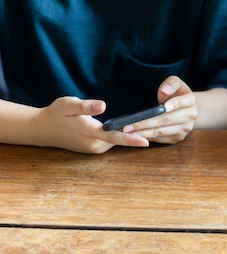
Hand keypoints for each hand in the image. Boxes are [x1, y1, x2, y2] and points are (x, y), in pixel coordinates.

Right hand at [35, 96, 149, 153]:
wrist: (43, 129)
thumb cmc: (56, 113)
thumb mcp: (68, 104)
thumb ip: (86, 106)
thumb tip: (102, 105)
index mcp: (89, 133)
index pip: (114, 137)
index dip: (130, 139)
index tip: (146, 141)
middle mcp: (94, 145)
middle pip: (120, 140)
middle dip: (137, 134)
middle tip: (156, 125)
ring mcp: (94, 149)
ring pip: (116, 142)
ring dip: (130, 136)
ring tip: (150, 127)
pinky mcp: (94, 149)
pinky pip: (112, 143)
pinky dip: (121, 137)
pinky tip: (132, 130)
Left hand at [122, 75, 196, 143]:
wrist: (186, 108)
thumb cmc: (176, 93)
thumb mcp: (176, 83)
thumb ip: (171, 83)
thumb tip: (164, 91)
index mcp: (191, 101)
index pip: (182, 102)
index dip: (174, 104)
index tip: (163, 106)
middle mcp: (190, 116)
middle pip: (166, 120)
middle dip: (145, 123)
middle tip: (127, 125)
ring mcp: (184, 129)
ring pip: (160, 132)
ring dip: (142, 133)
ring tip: (127, 132)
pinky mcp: (177, 138)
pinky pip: (159, 138)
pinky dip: (145, 137)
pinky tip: (134, 135)